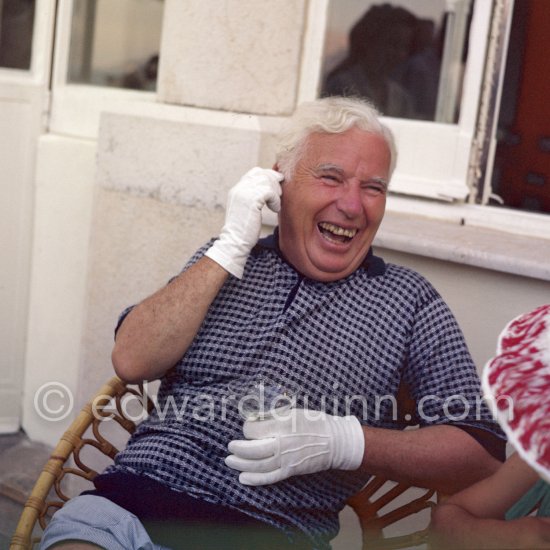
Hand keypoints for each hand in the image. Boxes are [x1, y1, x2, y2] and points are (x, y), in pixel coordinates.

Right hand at [205, 167, 283, 277]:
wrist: (235, 242)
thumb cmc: (243, 231)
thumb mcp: (246, 210)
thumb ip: (253, 198)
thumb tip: (268, 190)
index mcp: (237, 190)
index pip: (255, 173)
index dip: (268, 176)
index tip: (276, 187)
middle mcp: (239, 189)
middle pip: (262, 174)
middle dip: (274, 182)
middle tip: (278, 195)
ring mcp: (244, 194)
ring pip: (267, 181)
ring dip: (276, 192)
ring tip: (275, 204)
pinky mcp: (251, 201)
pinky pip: (270, 192)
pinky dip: (275, 200)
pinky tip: (274, 209)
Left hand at [225, 409, 364, 485]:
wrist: (335, 442)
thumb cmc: (316, 422)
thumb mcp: (294, 411)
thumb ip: (274, 415)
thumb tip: (256, 418)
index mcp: (283, 425)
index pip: (254, 430)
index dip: (247, 428)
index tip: (248, 427)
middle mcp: (282, 443)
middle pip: (252, 449)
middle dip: (238, 449)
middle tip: (230, 446)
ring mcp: (286, 459)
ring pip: (257, 465)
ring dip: (241, 464)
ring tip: (230, 461)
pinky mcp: (290, 471)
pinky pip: (269, 477)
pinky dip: (254, 479)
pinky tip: (243, 478)